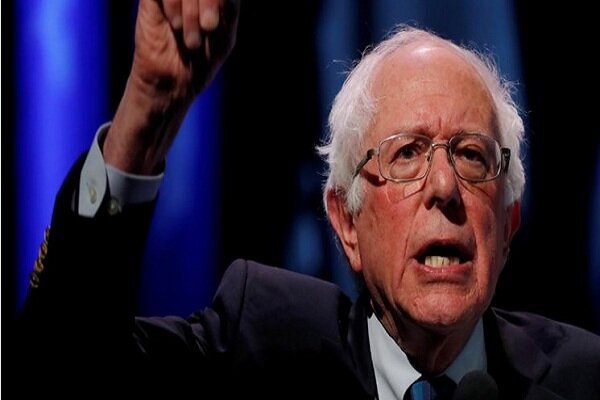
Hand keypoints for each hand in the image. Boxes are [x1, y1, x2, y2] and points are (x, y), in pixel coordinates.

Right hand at [104, 0, 239, 173]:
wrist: (172, 81)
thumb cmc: (203, 61)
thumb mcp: (224, 36)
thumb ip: (228, 8)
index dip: (217, 1)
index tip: (211, 26)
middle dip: (208, 2)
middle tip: (208, 28)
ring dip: (191, 9)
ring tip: (190, 39)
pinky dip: (172, 2)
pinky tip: (175, 24)